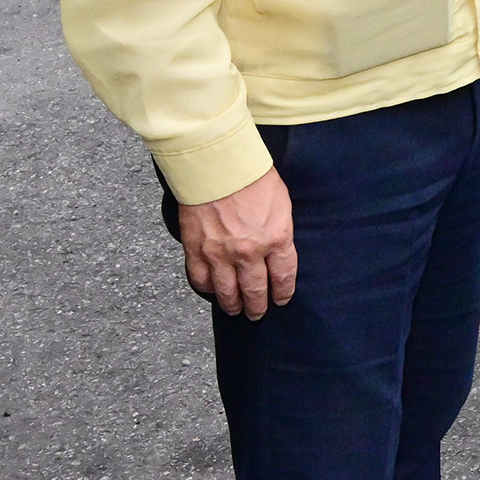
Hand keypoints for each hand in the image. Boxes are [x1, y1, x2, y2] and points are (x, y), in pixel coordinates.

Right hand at [178, 165, 295, 319]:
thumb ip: (280, 231)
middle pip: (255, 291)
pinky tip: (212, 292)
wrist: (217, 166)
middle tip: (257, 314)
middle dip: (257, 306)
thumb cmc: (253, 177)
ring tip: (235, 310)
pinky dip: (206, 289)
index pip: (283, 277)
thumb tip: (277, 250)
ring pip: (227, 293)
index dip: (282, 293)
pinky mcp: (196, 250)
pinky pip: (201, 280)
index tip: (281, 300)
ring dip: (232, 305)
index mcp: (276, 238)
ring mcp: (220, 254)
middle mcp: (249, 252)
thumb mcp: (281, 203)